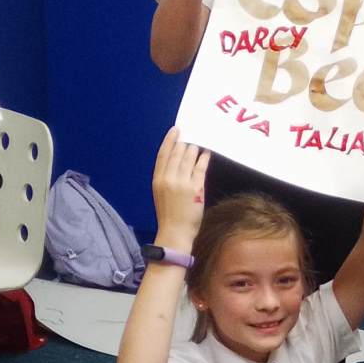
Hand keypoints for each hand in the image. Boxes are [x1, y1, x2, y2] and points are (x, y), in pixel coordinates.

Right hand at [151, 128, 210, 248]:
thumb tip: (176, 160)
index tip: (175, 130)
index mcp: (157, 180)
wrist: (175, 232)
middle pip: (177, 153)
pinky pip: (200, 168)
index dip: (169, 140)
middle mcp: (169, 179)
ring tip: (199, 144)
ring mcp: (182, 183)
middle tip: (191, 135)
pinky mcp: (195, 189)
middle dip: (184, 142)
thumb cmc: (168, 214)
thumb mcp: (161, 193)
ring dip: (194, 149)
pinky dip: (203, 159)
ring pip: (188, 158)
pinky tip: (206, 154)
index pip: (163, 155)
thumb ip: (166, 177)